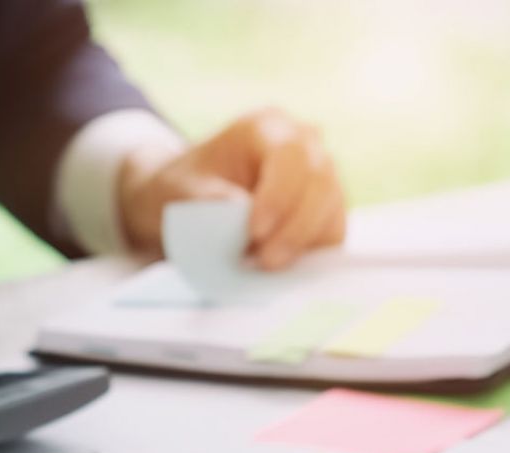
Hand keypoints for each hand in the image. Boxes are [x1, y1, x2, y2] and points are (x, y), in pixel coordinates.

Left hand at [119, 107, 345, 269]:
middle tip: (265, 263)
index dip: (279, 196)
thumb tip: (240, 206)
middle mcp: (302, 145)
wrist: (185, 204)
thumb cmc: (181, 190)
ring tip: (263, 267)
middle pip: (320, 183)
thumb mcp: (177, 190)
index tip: (255, 232)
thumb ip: (205, 197)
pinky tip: (278, 268)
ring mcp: (318, 177)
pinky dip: (309, 255)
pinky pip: (331, 234)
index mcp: (265, 128)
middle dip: (296, 228)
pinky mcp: (323, 211)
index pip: (290, 157)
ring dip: (303, 244)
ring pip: (331, 211)